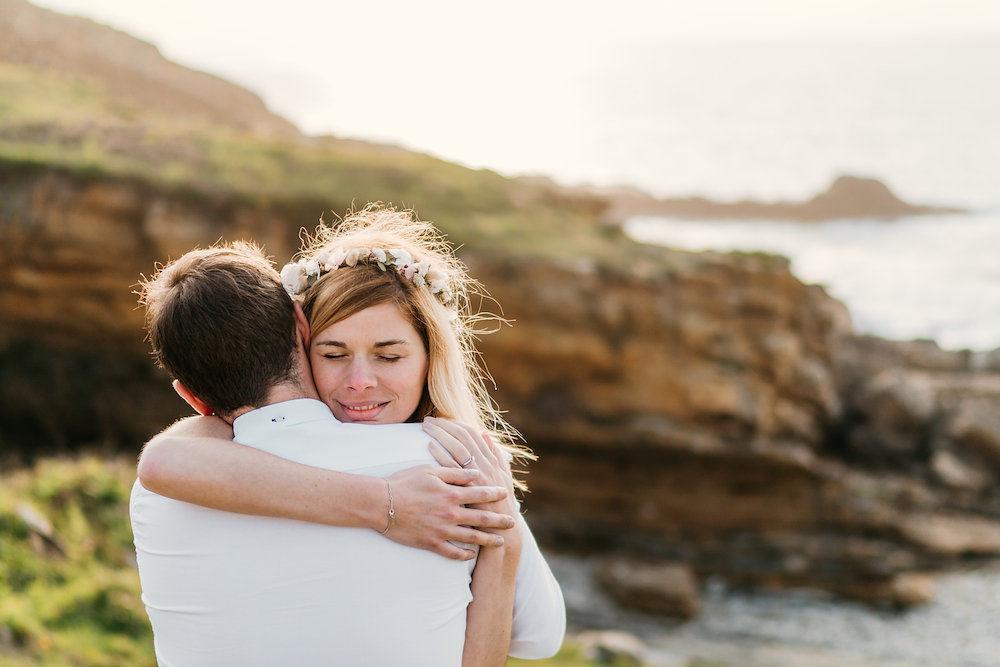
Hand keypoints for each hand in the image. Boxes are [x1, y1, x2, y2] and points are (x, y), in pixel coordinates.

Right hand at [383, 464, 514, 560]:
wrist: (381, 504)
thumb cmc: (404, 483)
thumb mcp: (430, 471)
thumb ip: (455, 472)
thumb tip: (475, 473)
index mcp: (451, 494)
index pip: (480, 494)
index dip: (495, 494)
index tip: (505, 494)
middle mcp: (450, 514)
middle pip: (481, 519)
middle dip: (499, 521)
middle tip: (512, 523)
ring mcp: (441, 531)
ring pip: (471, 538)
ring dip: (488, 540)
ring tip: (500, 542)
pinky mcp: (431, 543)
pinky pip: (452, 552)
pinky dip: (464, 554)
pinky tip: (472, 554)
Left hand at [422, 417, 517, 517]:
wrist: (502, 532)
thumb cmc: (500, 505)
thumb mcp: (503, 477)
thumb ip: (496, 455)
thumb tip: (485, 435)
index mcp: (491, 461)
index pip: (471, 434)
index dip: (455, 423)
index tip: (441, 418)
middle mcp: (484, 466)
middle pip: (462, 437)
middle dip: (444, 425)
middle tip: (428, 419)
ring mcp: (476, 477)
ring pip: (456, 448)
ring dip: (440, 434)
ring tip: (425, 427)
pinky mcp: (467, 489)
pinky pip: (452, 468)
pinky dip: (441, 454)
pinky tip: (430, 446)